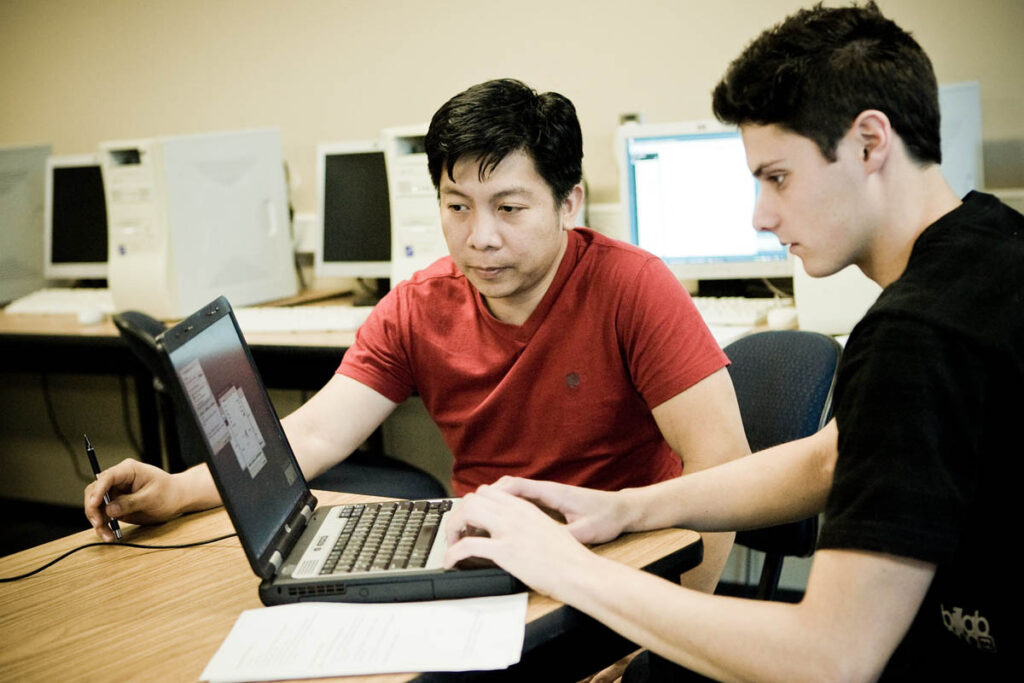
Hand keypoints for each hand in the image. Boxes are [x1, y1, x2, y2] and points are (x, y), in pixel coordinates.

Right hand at [83, 459, 186, 539]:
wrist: (176, 499)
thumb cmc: (168, 493)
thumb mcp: (152, 497)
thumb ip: (130, 503)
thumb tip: (109, 510)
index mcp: (128, 470)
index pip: (107, 477)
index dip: (98, 491)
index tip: (93, 504)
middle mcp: (118, 480)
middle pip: (95, 491)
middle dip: (93, 509)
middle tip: (98, 524)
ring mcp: (115, 492)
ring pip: (96, 505)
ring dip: (98, 521)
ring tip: (108, 536)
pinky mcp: (115, 504)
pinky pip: (103, 515)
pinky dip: (103, 526)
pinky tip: (109, 535)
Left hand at [443, 484, 598, 597]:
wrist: (580, 572)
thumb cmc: (568, 558)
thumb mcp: (546, 530)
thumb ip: (526, 525)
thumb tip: (511, 534)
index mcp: (525, 508)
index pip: (488, 493)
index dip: (474, 506)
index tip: (471, 522)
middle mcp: (515, 514)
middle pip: (472, 499)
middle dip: (459, 516)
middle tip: (458, 534)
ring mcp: (509, 530)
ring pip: (466, 514)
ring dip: (453, 529)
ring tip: (453, 546)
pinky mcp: (505, 551)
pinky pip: (467, 546)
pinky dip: (453, 553)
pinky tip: (451, 562)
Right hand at [488, 476, 629, 544]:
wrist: (621, 510)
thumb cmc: (606, 517)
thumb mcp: (587, 532)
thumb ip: (566, 535)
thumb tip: (547, 545)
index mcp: (552, 493)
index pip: (514, 486)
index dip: (491, 497)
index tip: (475, 510)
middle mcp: (545, 490)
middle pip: (504, 487)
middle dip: (482, 501)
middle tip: (466, 521)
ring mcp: (545, 495)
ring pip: (508, 493)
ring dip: (490, 506)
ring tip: (475, 526)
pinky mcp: (546, 502)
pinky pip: (517, 500)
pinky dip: (502, 509)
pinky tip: (496, 526)